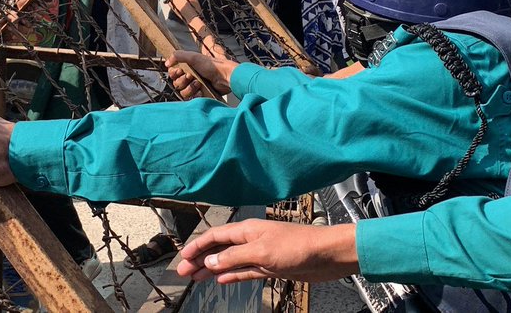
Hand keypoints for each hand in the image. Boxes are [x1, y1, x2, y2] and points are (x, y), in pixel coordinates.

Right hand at [166, 49, 236, 98]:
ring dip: (189, 87)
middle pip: (176, 83)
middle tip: (191, 76)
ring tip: (198, 83)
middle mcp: (189, 77)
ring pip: (182, 92)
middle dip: (183, 80)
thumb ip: (178, 56)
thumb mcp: (194, 57)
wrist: (225, 77)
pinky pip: (190, 98)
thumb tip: (167, 63)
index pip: (172, 73)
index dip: (174, 73)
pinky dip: (195, 94)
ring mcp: (194, 87)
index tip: (180, 70)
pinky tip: (201, 89)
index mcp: (187, 67)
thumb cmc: (212, 66)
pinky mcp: (200, 95)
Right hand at [177, 220, 358, 284]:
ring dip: (212, 269)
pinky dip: (231, 275)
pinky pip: (244, 271)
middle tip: (183, 272)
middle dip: (200, 259)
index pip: (215, 236)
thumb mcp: (262, 252)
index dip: (197, 246)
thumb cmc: (299, 246)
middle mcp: (251, 240)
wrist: (327, 255)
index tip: (183, 258)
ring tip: (195, 278)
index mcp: (247, 230)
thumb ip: (234, 257)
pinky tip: (220, 280)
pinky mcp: (270, 267)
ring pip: (229, 261)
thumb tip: (210, 262)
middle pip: (219, 249)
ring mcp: (260, 254)